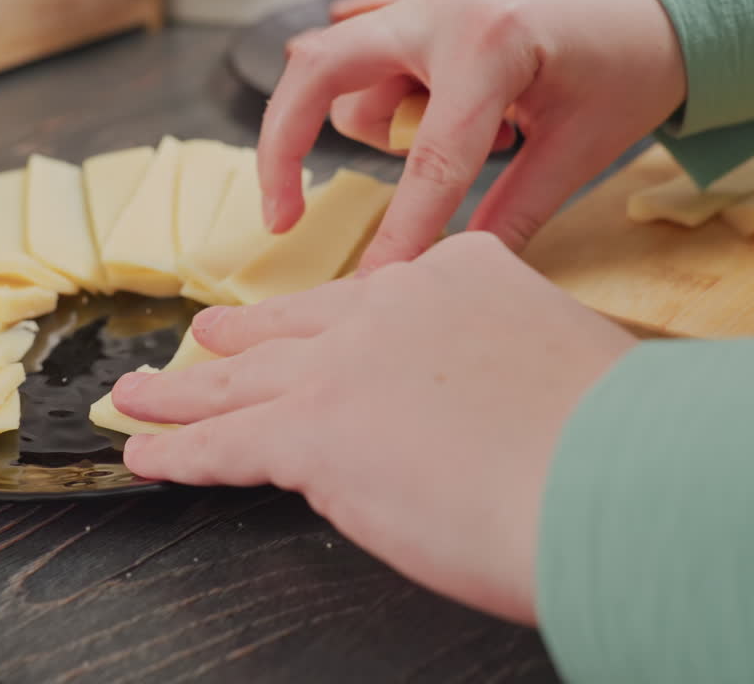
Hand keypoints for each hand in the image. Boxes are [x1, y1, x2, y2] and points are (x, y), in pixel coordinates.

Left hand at [113, 233, 636, 623]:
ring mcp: (342, 368)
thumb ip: (491, 368)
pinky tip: (146, 451)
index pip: (377, 300)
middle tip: (207, 337)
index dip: (334, 322)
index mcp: (460, 277)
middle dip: (242, 338)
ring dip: (180, 391)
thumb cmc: (616, 441)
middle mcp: (390, 308)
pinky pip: (223, 445)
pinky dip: (177, 451)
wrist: (612, 476)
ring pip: (239, 382)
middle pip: (293, 328)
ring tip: (138, 393)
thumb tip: (461, 409)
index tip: (312, 329)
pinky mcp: (310, 433)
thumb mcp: (556, 362)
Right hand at [259, 0, 686, 269]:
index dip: (398, 232)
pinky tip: (421, 104)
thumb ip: (513, 212)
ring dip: (378, 122)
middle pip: (317, 74)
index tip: (370, 285)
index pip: (428, 160)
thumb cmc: (634, 63)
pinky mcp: (421, 4)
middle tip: (283, 216)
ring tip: (472, 136)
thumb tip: (454, 273)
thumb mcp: (581, 148)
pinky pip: (362, 49)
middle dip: (283, 148)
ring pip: (347, 75)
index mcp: (490, 43)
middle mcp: (442, 8)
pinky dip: (378, 90)